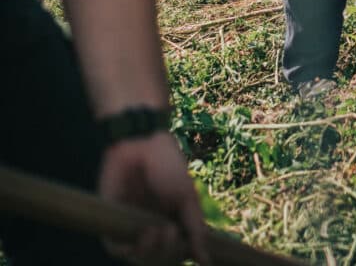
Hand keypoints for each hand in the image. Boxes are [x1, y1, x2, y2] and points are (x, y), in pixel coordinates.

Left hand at [98, 132, 207, 265]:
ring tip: (160, 232)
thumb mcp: (187, 197)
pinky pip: (115, 247)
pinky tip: (145, 235)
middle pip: (156, 258)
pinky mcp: (110, 220)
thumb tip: (205, 261)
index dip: (180, 253)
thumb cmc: (168, 165)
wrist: (142, 142)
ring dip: (150, 252)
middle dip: (166, 252)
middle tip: (171, 233)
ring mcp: (130, 224)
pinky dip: (129, 249)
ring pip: (137, 256)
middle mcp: (150, 225)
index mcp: (169, 220)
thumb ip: (195, 229)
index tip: (188, 246)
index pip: (174, 251)